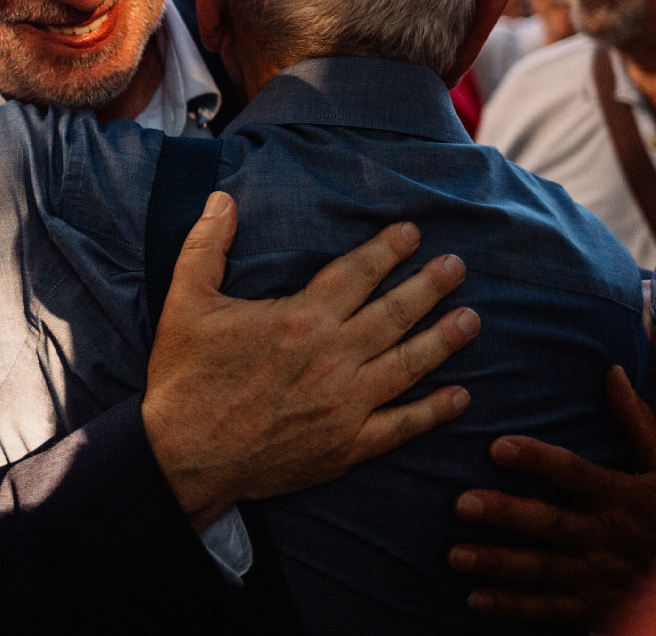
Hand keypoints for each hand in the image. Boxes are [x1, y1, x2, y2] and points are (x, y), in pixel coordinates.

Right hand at [142, 193, 478, 530]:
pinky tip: (460, 397)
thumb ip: (206, 245)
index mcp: (299, 319)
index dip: (388, 250)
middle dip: (430, 286)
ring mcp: (345, 405)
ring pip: (409, 364)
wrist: (183, 456)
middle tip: (458, 267)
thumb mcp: (186, 301)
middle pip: (394, 314)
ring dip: (444, 340)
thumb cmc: (185, 377)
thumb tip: (221, 199)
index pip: (357, 273)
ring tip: (472, 319)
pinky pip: (402, 425)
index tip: (413, 233)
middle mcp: (333, 358)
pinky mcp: (347, 447)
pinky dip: (434, 411)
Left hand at [448, 365, 655, 624]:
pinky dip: (513, 605)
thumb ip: (637, 422)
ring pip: (542, 569)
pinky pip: (549, 608)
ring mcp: (599, 577)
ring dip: (498, 563)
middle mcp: (608, 537)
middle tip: (461, 503)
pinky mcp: (594, 607)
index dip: (536, 460)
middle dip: (505, 514)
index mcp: (625, 498)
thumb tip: (611, 371)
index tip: (497, 446)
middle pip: (549, 523)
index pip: (574, 474)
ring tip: (456, 555)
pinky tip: (477, 598)